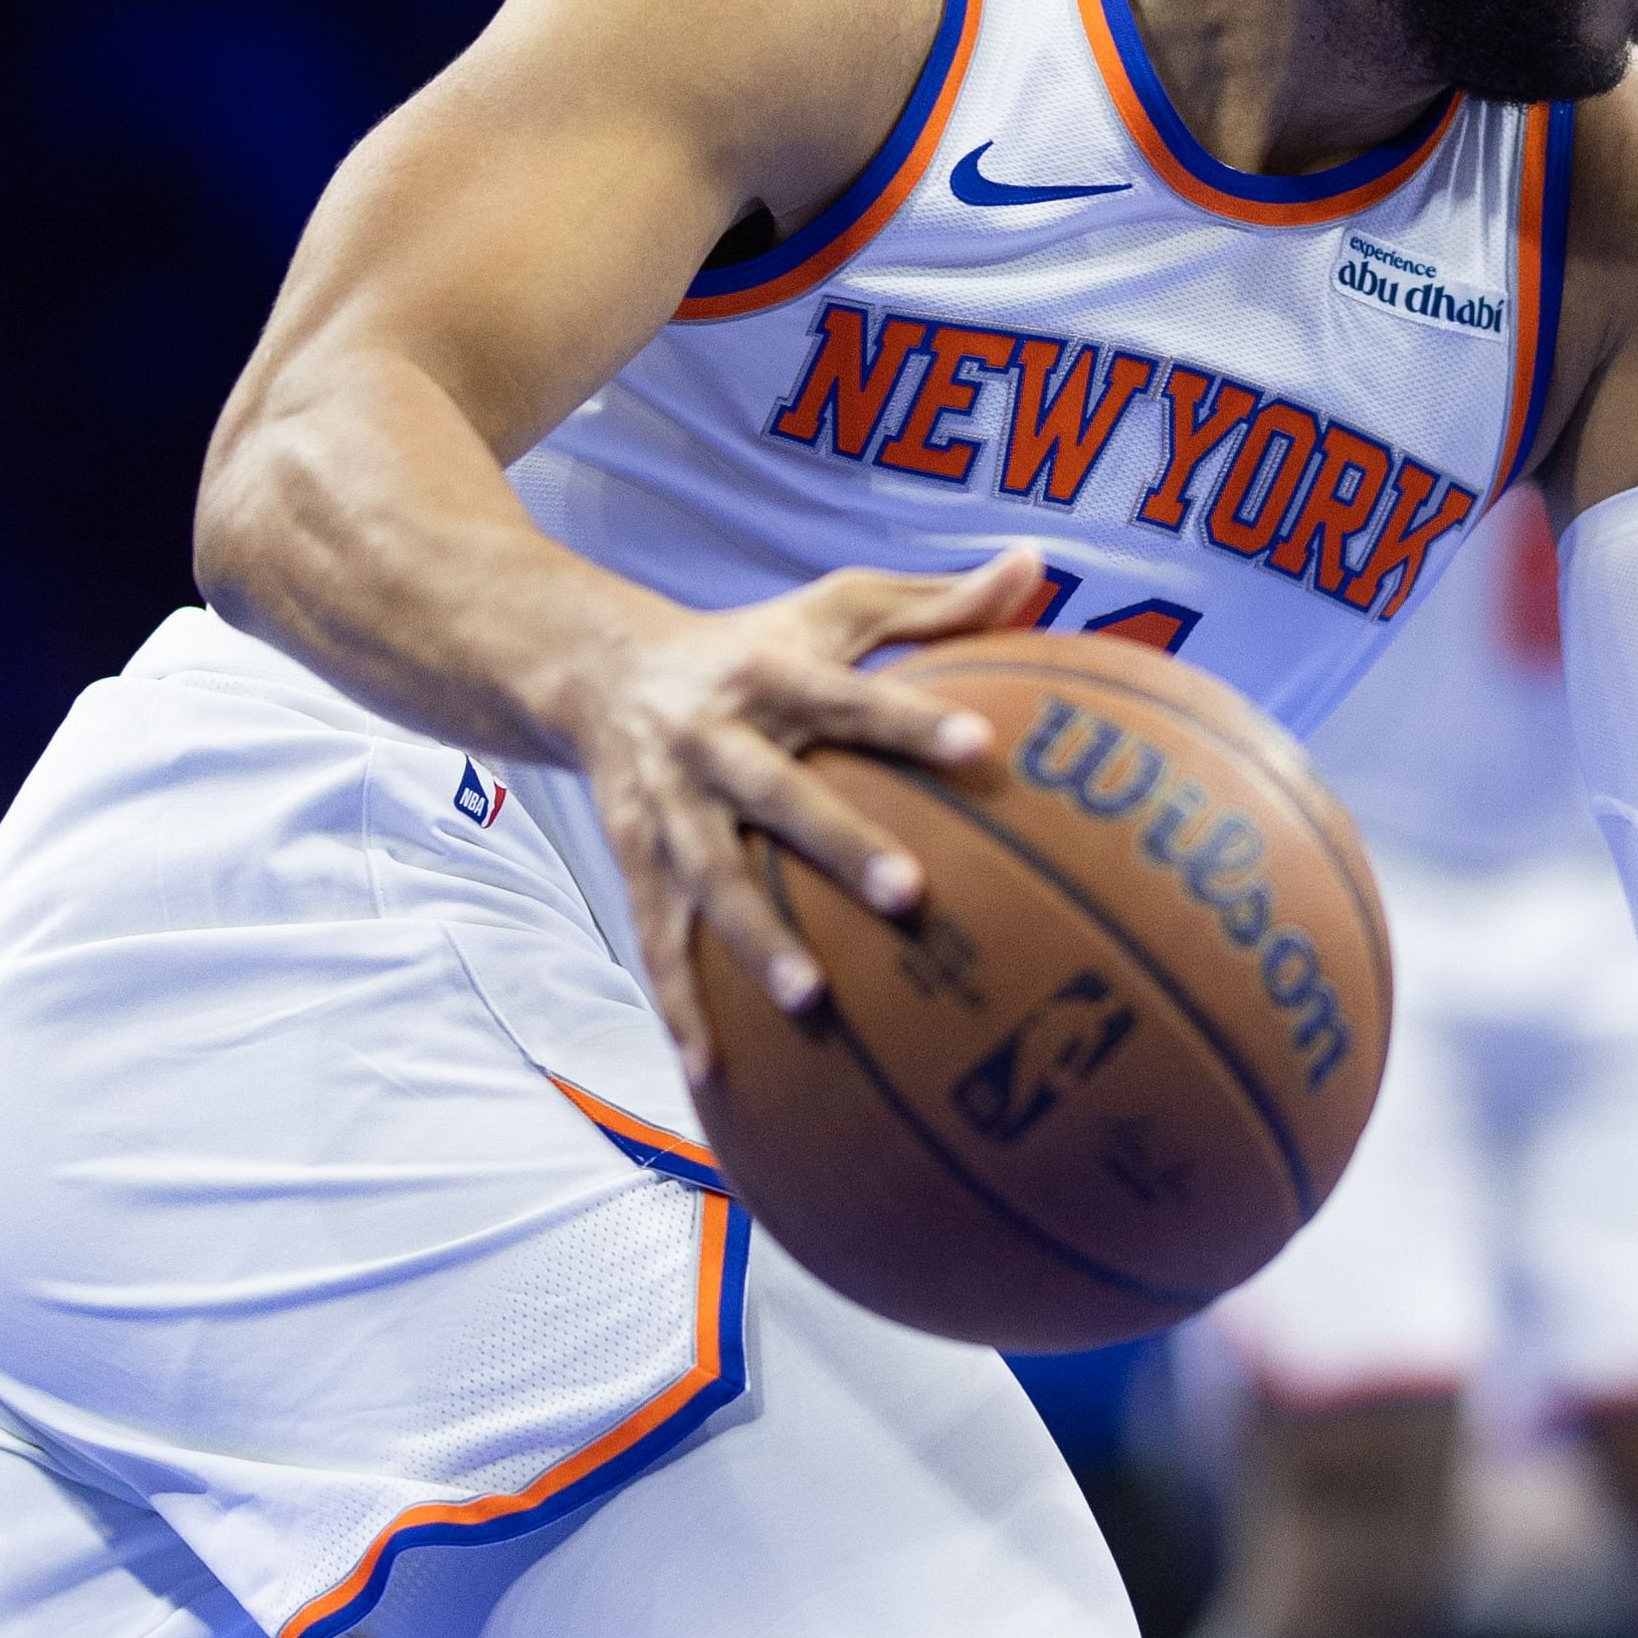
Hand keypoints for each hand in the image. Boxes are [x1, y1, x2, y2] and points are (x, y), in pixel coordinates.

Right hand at [574, 546, 1044, 1082]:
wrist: (599, 669)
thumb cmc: (755, 643)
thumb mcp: (836, 607)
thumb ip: (938, 604)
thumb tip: (1039, 565)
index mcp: (771, 674)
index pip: (851, 699)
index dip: (913, 723)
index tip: (984, 749)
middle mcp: (713, 741)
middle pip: (778, 796)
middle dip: (840, 847)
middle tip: (913, 895)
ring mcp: (667, 807)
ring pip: (709, 879)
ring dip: (754, 943)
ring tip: (813, 1003)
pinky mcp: (633, 860)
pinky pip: (657, 939)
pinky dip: (680, 1006)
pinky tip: (713, 1072)